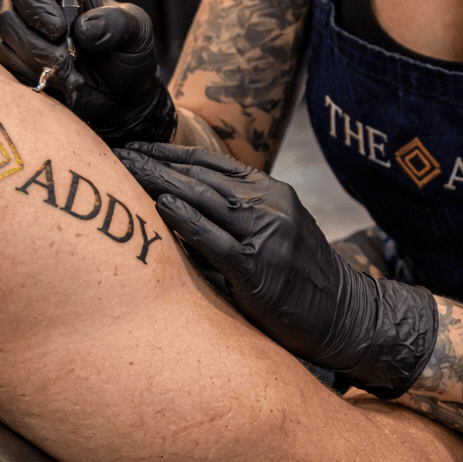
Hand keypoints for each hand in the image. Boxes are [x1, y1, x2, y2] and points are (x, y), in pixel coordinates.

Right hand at [0, 0, 175, 144]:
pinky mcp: (16, 64)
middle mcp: (31, 6)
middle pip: (8, 16)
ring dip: (38, 63)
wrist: (122, 91)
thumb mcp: (136, 29)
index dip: (34, 2)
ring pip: (5, 45)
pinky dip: (35, 78)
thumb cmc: (126, 49)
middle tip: (67, 58)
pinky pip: (9, 70)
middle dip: (36, 43)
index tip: (58, 29)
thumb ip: (116, 22)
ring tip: (70, 72)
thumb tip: (83, 28)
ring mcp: (19, 35)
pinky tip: (61, 81)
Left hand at [117, 144, 438, 395]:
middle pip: (201, 177)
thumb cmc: (301, 277)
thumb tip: (184, 200)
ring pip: (203, 199)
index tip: (137, 146)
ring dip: (158, 182)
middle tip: (117, 153)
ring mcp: (267, 235)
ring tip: (124, 172)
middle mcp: (271, 205)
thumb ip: (241, 212)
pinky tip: (159, 205)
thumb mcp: (279, 229)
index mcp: (273, 191)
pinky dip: (184, 219)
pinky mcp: (258, 268)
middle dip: (155, 163)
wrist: (345, 315)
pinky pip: (213, 238)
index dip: (171, 152)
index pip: (212, 162)